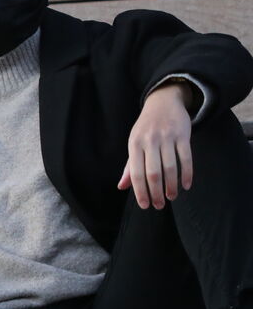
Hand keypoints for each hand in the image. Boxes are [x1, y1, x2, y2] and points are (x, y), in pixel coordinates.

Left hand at [118, 82, 193, 208]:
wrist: (163, 102)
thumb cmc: (145, 128)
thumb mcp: (134, 143)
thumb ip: (130, 166)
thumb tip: (122, 187)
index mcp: (134, 144)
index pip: (136, 173)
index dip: (140, 191)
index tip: (145, 205)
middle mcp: (149, 141)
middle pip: (153, 173)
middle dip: (156, 192)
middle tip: (159, 206)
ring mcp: (167, 137)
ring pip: (170, 167)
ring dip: (171, 186)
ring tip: (171, 197)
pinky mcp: (183, 135)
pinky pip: (186, 158)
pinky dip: (187, 174)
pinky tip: (186, 186)